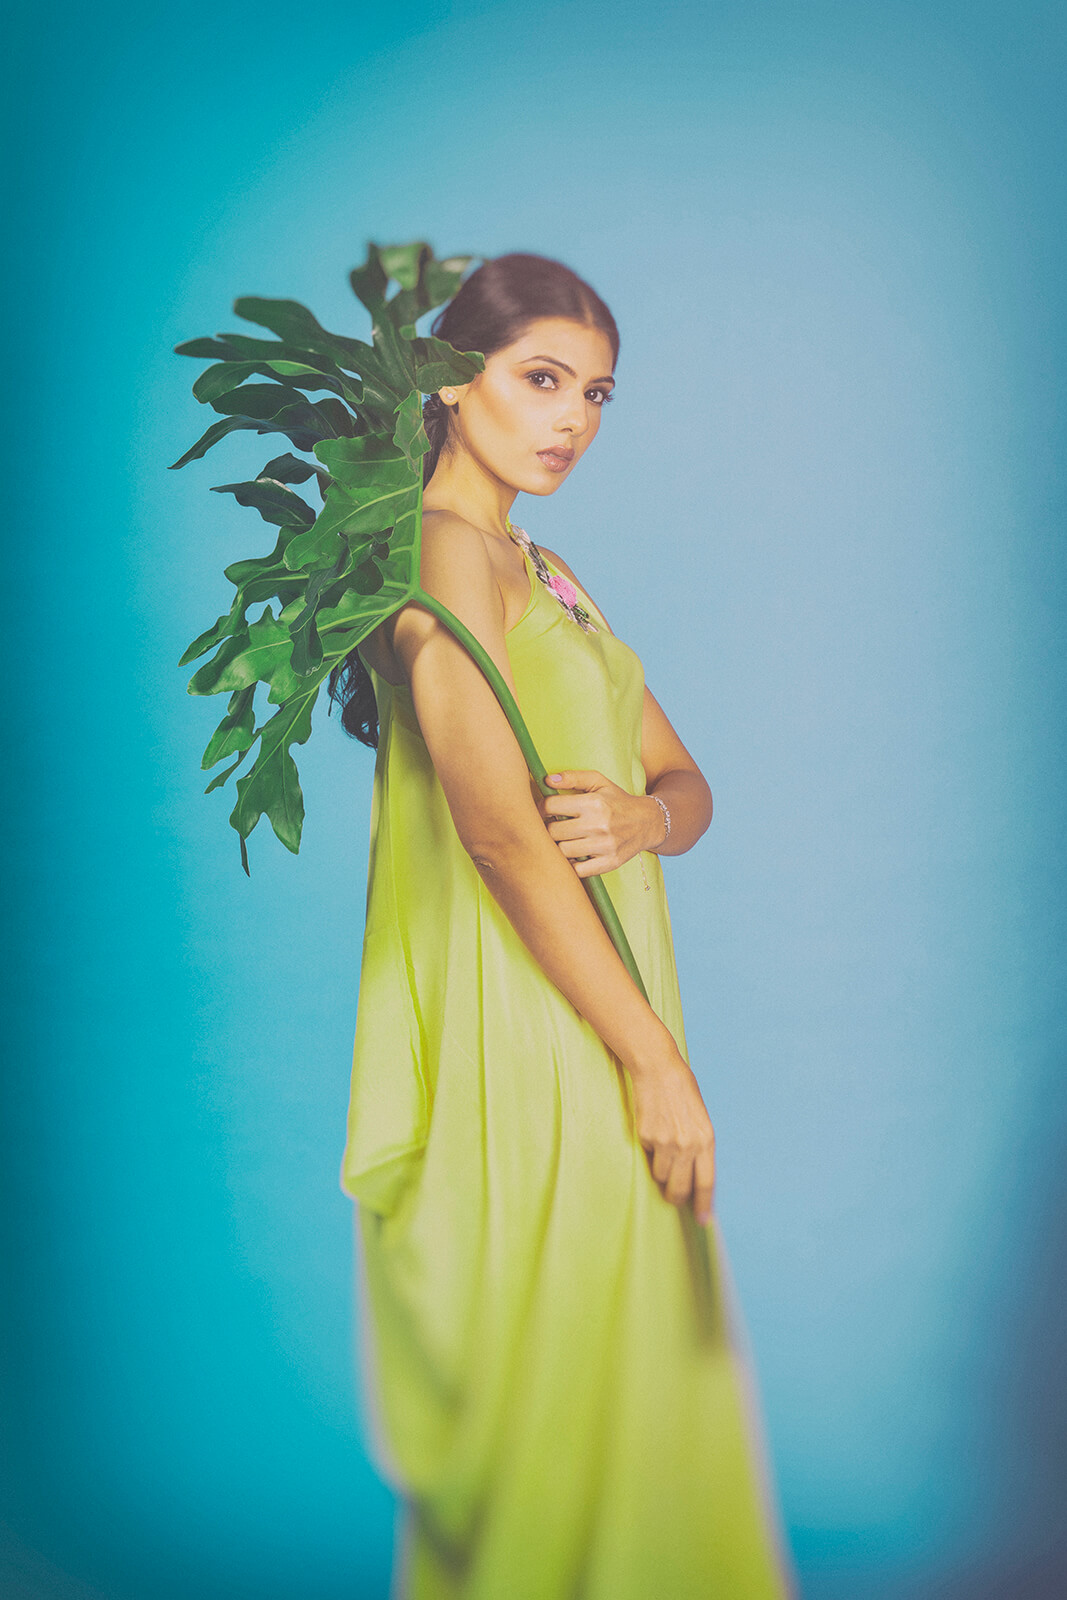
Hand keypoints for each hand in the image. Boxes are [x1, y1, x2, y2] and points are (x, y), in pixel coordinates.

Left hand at [537, 769, 661, 876]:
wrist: (647, 822)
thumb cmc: (617, 800)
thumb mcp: (599, 782)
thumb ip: (573, 777)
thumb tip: (548, 780)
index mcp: (593, 803)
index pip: (551, 806)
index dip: (541, 808)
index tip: (543, 811)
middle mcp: (598, 825)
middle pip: (553, 831)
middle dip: (549, 827)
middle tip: (552, 825)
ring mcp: (604, 846)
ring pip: (562, 851)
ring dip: (559, 845)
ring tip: (564, 838)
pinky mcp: (609, 863)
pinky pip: (578, 870)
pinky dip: (572, 864)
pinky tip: (575, 854)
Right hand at [628, 1051, 715, 1225]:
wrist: (659, 1069)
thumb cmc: (682, 1093)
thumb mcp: (700, 1120)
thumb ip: (699, 1146)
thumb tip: (693, 1175)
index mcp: (706, 1140)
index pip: (706, 1183)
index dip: (704, 1205)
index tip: (702, 1221)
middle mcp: (688, 1145)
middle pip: (681, 1188)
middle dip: (676, 1197)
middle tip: (674, 1197)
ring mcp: (666, 1143)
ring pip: (660, 1176)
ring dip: (660, 1170)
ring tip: (662, 1148)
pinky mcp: (647, 1137)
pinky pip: (647, 1157)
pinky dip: (649, 1151)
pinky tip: (653, 1131)